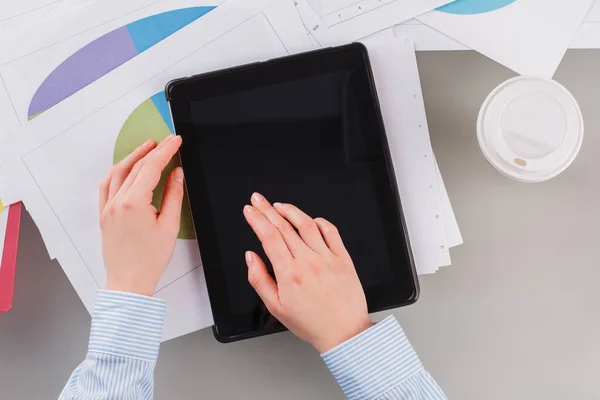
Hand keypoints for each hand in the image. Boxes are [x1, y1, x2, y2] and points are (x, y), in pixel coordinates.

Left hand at [99, 135, 184, 295]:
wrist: (129, 282)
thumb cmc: (150, 259)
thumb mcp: (169, 226)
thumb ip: (173, 195)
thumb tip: (176, 174)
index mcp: (134, 203)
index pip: (151, 168)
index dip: (166, 151)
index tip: (176, 140)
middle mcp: (117, 202)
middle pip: (136, 167)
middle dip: (153, 151)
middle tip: (167, 141)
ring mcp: (107, 207)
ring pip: (118, 172)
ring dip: (133, 157)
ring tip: (147, 147)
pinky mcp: (104, 214)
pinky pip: (107, 186)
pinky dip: (117, 172)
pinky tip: (125, 168)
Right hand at [243, 193, 372, 352]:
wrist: (344, 333)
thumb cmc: (311, 323)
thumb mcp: (276, 307)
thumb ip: (259, 279)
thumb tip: (251, 257)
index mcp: (290, 273)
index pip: (269, 237)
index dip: (257, 220)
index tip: (249, 211)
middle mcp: (308, 262)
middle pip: (284, 227)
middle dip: (267, 209)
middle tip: (258, 199)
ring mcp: (328, 258)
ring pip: (307, 224)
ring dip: (291, 211)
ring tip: (279, 205)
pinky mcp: (343, 259)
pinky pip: (331, 232)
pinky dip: (319, 222)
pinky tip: (311, 219)